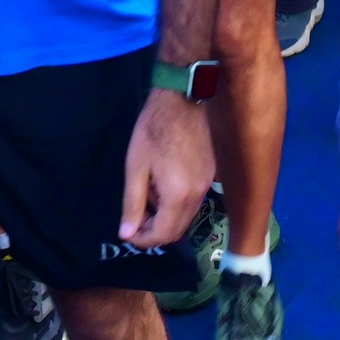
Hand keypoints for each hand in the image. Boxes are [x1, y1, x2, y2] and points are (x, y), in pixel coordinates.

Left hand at [118, 87, 214, 249]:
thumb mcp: (135, 167)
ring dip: (165, 216)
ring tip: (147, 193)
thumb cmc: (153, 130)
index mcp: (179, 196)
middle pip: (177, 230)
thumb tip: (127, 233)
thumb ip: (132, 204)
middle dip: (153, 230)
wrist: (181, 99)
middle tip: (134, 216)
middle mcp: (198, 196)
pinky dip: (177, 202)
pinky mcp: (211, 174)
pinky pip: (193, 201)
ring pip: (186, 217)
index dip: (142, 239)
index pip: (162, 234)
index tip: (127, 231)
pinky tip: (163, 182)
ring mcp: (208, 185)